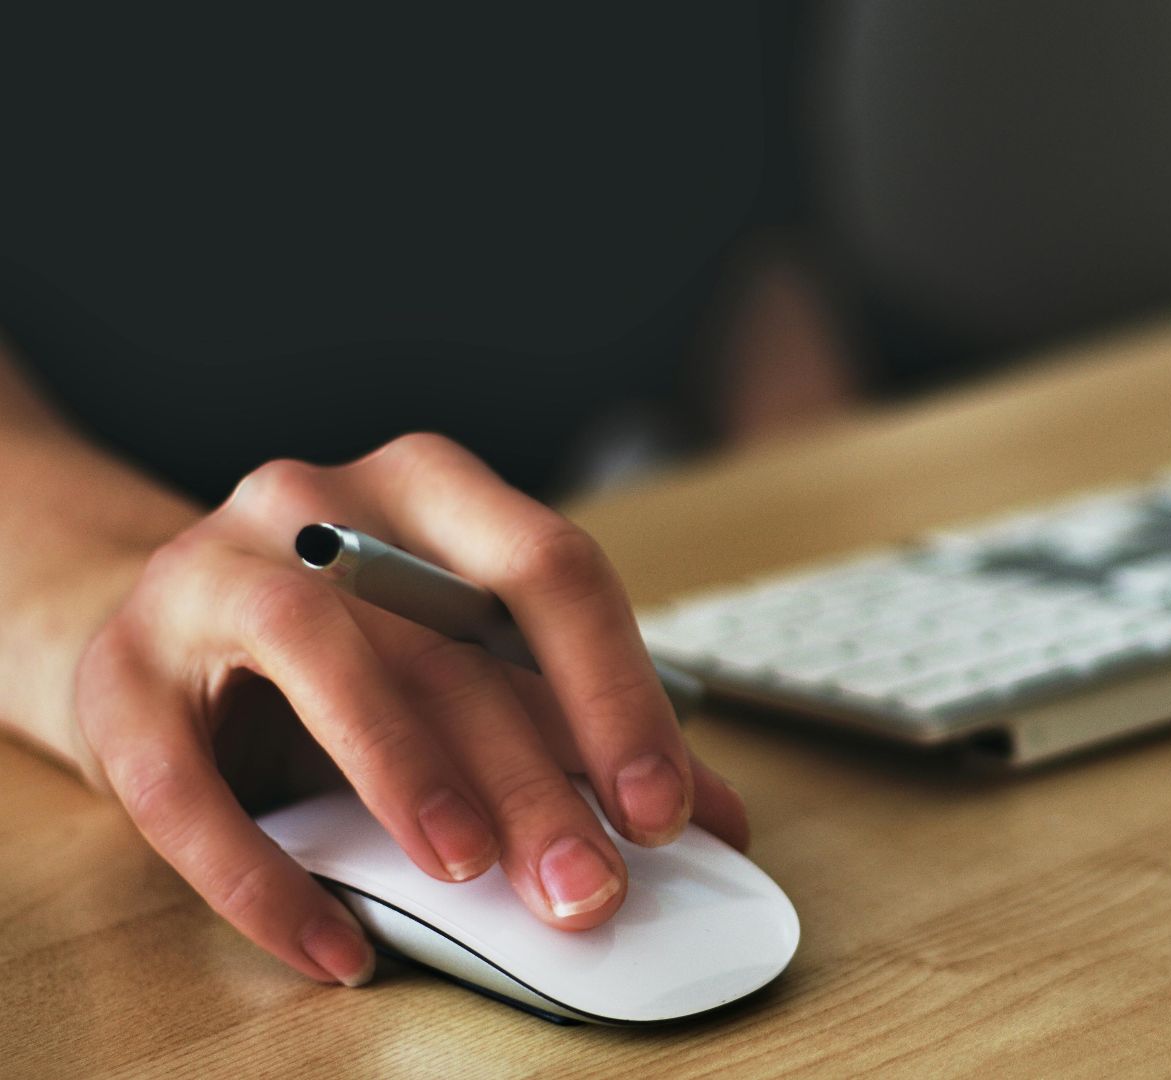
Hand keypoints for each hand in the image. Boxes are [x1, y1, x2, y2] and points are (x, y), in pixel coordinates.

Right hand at [73, 433, 747, 986]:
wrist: (159, 635)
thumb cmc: (347, 650)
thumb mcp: (467, 666)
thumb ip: (579, 728)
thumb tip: (715, 818)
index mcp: (433, 491)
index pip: (550, 569)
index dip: (617, 691)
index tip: (666, 808)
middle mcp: (320, 505)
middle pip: (447, 636)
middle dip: (533, 774)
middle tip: (588, 885)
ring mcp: (207, 575)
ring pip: (318, 655)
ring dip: (406, 771)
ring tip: (470, 873)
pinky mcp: (118, 674)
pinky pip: (183, 782)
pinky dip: (264, 876)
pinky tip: (335, 945)